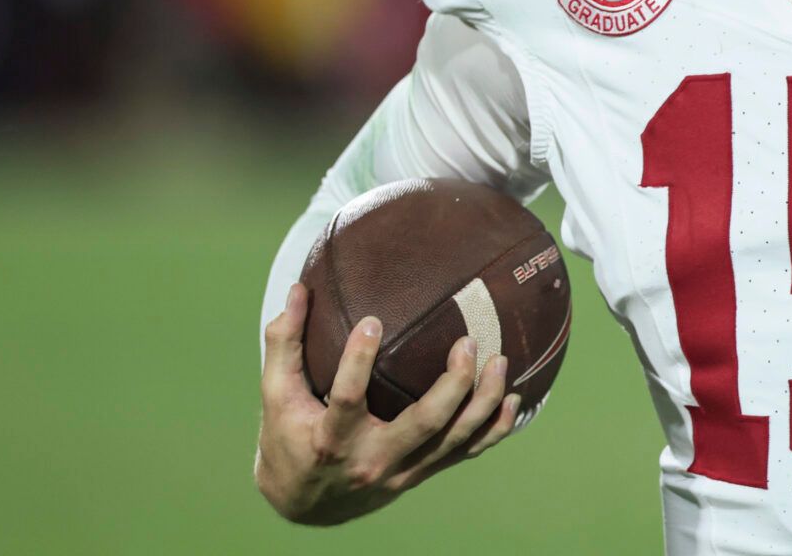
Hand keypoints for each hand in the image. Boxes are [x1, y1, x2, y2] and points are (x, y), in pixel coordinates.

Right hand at [255, 283, 518, 524]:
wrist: (305, 503)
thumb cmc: (288, 438)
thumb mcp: (277, 395)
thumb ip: (284, 343)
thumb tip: (298, 288)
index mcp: (332, 439)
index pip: (347, 399)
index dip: (358, 362)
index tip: (372, 322)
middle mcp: (372, 459)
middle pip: (422, 424)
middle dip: (452, 385)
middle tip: (469, 343)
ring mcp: (402, 470)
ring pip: (453, 440)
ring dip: (483, 402)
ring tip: (501, 361)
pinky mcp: (420, 474)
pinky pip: (464, 454)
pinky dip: (492, 430)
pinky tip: (514, 401)